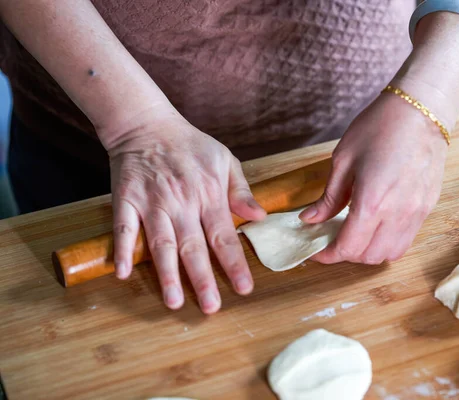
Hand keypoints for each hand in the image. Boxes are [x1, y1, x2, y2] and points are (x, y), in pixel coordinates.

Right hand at [105, 109, 265, 312]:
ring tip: (174, 301)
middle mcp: (181, 202)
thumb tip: (259, 217)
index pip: (224, 236)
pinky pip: (124, 228)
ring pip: (161, 243)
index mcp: (208, 194)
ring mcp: (152, 202)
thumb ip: (241, 191)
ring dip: (167, 274)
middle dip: (203, 279)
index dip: (234, 264)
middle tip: (211, 308)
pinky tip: (123, 274)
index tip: (244, 289)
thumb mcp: (225, 160)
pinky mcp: (126, 200)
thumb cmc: (191, 144)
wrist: (146, 123)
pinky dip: (123, 250)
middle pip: (194, 246)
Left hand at [300, 92, 447, 263]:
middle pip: (368, 256)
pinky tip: (376, 226)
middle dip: (346, 253)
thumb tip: (309, 220)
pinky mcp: (427, 208)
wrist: (421, 110)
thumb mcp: (343, 160)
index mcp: (372, 201)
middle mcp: (397, 214)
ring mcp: (416, 213)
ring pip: (390, 253)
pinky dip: (387, 242)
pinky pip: (406, 240)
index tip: (316, 251)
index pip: (348, 247)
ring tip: (356, 234)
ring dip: (368, 252)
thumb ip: (328, 197)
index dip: (328, 255)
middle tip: (333, 238)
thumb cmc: (379, 128)